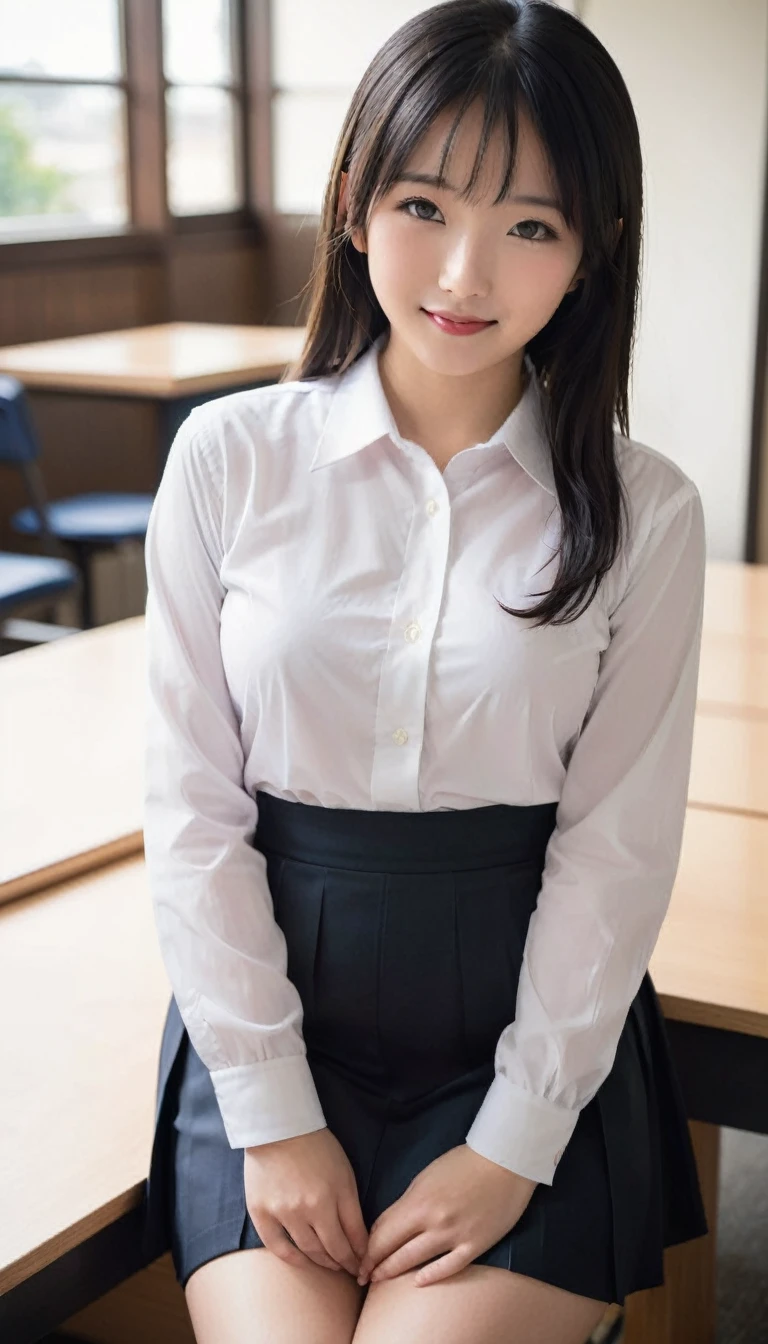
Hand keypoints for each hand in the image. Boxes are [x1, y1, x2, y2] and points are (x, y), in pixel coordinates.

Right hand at [244, 1127, 368, 1275]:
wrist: (278, 1127)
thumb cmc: (316, 1146)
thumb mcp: (344, 1171)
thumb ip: (351, 1206)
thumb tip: (358, 1238)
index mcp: (336, 1193)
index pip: (354, 1236)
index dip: (361, 1254)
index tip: (363, 1261)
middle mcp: (311, 1207)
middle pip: (334, 1248)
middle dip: (346, 1262)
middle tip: (350, 1269)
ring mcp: (284, 1212)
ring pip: (309, 1251)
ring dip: (323, 1262)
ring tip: (331, 1265)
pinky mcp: (262, 1213)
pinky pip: (278, 1247)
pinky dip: (293, 1259)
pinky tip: (303, 1261)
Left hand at [356, 1144, 537, 1287]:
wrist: (505, 1162)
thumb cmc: (464, 1163)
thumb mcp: (427, 1176)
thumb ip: (410, 1202)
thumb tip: (394, 1224)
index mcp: (418, 1200)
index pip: (383, 1228)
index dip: (367, 1245)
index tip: (358, 1254)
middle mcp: (433, 1220)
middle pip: (393, 1247)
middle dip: (373, 1263)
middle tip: (361, 1275)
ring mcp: (454, 1235)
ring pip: (414, 1261)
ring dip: (392, 1271)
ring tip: (378, 1280)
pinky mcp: (475, 1244)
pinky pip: (449, 1266)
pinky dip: (431, 1276)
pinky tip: (417, 1283)